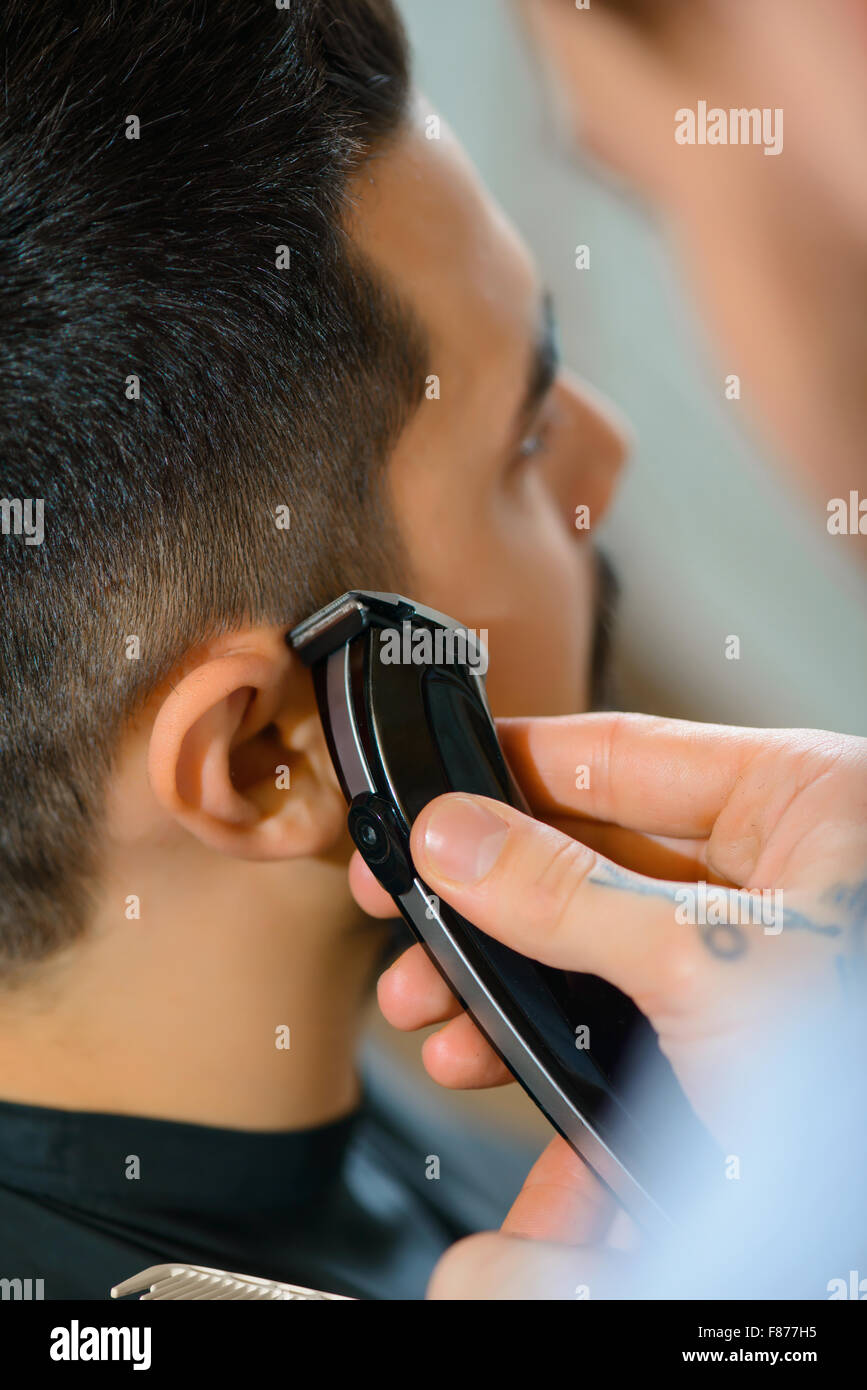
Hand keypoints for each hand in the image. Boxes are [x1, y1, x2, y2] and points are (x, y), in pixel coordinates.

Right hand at [352, 713, 866, 1145]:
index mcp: (801, 800)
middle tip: (406, 901)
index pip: (624, 752)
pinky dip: (543, 1036)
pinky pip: (613, 1011)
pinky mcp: (725, 1030)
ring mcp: (748, 951)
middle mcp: (776, 864)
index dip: (514, 767)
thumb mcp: (708, 964)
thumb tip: (458, 841)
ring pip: (590, 938)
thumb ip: (571, 898)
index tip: (433, 786)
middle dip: (488, 894)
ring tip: (426, 999)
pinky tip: (483, 1052)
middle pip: (591, 852)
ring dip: (499, 975)